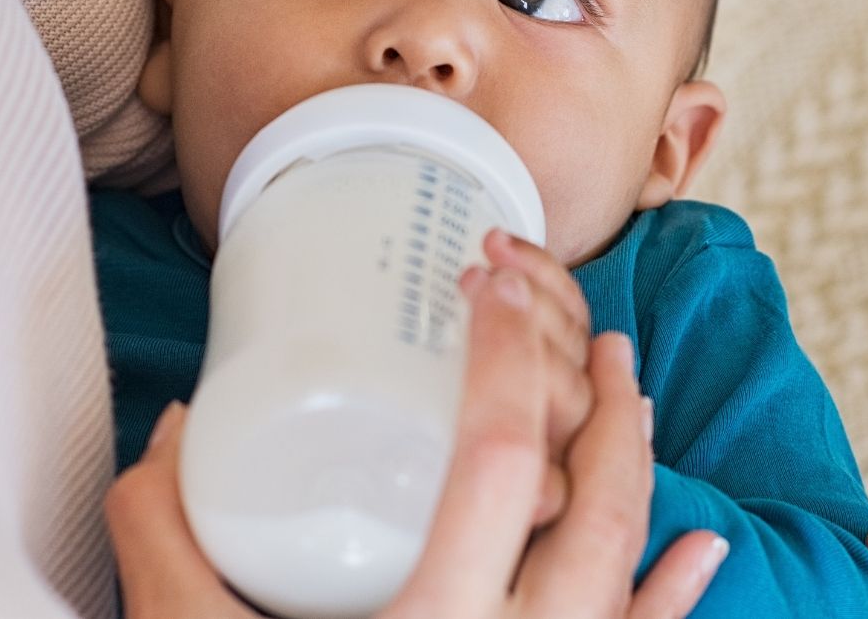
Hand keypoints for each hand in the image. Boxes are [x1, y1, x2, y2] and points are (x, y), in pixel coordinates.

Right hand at [107, 267, 728, 618]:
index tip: (489, 280)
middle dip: (603, 399)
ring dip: (642, 469)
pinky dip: (675, 597)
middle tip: (590, 329)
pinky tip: (701, 550)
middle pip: (597, 500)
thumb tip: (176, 431)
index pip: (497, 452)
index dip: (503, 350)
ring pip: (632, 562)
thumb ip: (166, 543)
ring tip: (635, 396)